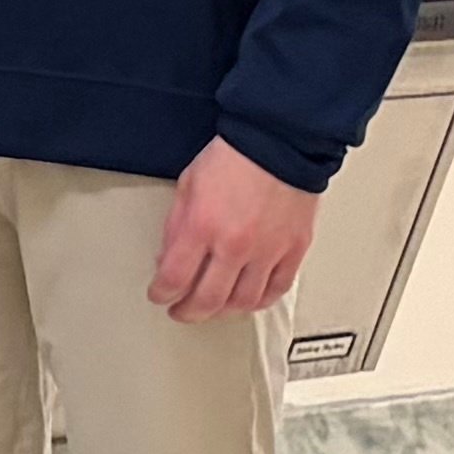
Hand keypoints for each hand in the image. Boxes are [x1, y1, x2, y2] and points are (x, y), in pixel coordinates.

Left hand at [150, 139, 318, 319]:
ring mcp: (267, 250)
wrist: (279, 142)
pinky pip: (277, 289)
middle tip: (181, 311)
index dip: (161, 294)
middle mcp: (235, 245)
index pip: (174, 279)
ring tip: (212, 308)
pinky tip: (247, 299)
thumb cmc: (233, 157)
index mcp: (202, 226)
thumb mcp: (187, 187)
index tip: (159, 295)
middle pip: (208, 300)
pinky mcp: (294, 249)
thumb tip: (169, 260)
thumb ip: (176, 228)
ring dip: (222, 311)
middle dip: (188, 312)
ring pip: (243, 302)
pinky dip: (259, 301)